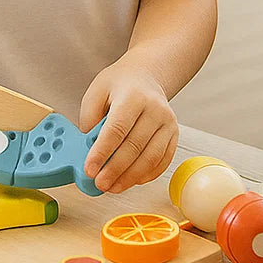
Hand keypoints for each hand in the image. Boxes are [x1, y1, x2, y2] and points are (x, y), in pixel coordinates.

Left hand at [79, 59, 178, 192]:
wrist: (145, 75)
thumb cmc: (118, 85)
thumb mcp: (96, 92)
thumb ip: (90, 120)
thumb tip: (88, 151)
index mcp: (133, 96)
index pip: (117, 128)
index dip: (102, 152)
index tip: (90, 169)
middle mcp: (155, 109)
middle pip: (134, 146)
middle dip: (115, 170)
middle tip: (99, 184)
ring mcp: (168, 122)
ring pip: (151, 157)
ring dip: (130, 177)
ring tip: (112, 187)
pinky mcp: (174, 134)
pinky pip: (163, 161)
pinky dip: (147, 175)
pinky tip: (131, 181)